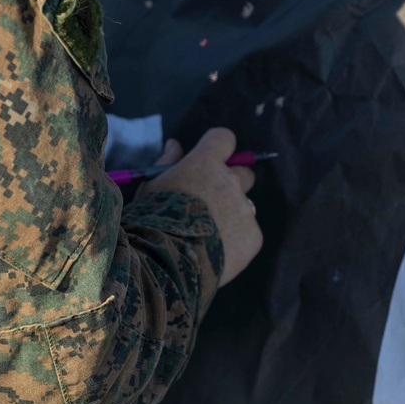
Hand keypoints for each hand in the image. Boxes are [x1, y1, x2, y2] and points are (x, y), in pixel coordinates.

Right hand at [137, 127, 262, 286]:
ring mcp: (245, 210)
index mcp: (205, 164)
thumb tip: (175, 145)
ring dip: (231, 215)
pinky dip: (235, 240)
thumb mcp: (152, 186)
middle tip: (210, 202)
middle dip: (231, 183)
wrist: (165, 264)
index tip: (211, 158)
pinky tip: (214, 253)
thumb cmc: (151, 221)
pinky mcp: (253, 237)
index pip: (224, 139)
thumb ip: (167, 162)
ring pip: (244, 206)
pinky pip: (248, 233)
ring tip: (207, 235)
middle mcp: (231, 182)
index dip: (218, 148)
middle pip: (244, 173)